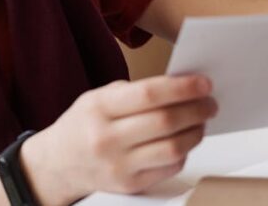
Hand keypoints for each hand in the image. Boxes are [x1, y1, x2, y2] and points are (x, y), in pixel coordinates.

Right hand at [21, 75, 217, 203]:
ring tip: (201, 121)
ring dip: (195, 132)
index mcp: (99, 108)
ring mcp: (118, 165)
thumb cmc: (84, 125)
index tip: (203, 83)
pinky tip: (185, 141)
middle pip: (165, 122)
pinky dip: (184, 152)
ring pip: (172, 148)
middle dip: (196, 109)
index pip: (148, 94)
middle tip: (210, 102)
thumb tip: (181, 86)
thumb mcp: (98, 98)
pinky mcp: (129, 185)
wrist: (57, 164)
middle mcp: (106, 138)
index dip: (182, 88)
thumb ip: (135, 92)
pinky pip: (169, 167)